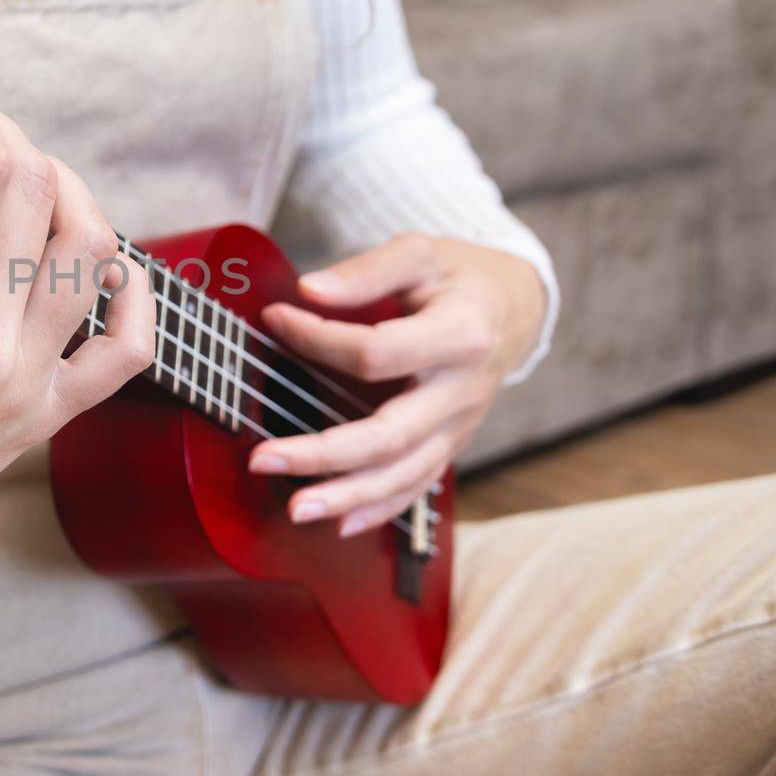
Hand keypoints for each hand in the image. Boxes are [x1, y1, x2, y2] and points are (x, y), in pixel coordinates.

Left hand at [248, 233, 546, 536]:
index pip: (375, 353)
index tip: (274, 319)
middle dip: (324, 453)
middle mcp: (462, 391)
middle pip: (390, 434)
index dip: (317, 339)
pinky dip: (379, 509)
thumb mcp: (420, 253)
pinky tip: (339, 522)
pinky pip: (417, 486)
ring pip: (403, 474)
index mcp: (460, 335)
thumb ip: (366, 272)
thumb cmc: (457, 277)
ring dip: (346, 495)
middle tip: (261, 458)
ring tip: (295, 507)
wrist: (514, 308)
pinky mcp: (452, 444)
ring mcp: (460, 426)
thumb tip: (308, 290)